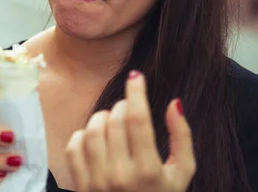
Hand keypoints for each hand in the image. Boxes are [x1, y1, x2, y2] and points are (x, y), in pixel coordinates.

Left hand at [65, 71, 195, 191]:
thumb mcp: (181, 175)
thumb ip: (182, 138)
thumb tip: (175, 103)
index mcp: (148, 171)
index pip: (138, 119)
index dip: (136, 92)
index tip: (136, 76)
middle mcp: (120, 176)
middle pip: (115, 120)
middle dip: (122, 106)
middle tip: (128, 110)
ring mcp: (97, 181)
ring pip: (93, 129)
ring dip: (103, 117)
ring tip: (113, 123)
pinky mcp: (80, 184)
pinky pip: (74, 145)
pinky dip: (83, 134)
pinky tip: (96, 139)